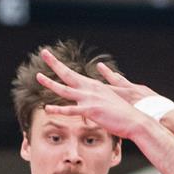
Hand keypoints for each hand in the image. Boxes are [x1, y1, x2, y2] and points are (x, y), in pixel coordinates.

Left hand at [34, 48, 152, 139]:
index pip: (74, 75)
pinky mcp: (91, 111)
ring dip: (50, 83)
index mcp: (94, 86)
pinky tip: (47, 109)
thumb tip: (92, 103)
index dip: (62, 67)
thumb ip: (98, 101)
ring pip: (65, 90)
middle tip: (44, 52)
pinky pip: (71, 110)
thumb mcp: (109, 103)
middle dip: (55, 63)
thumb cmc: (123, 114)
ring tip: (38, 76)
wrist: (135, 120)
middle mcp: (90, 89)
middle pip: (68, 74)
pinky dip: (58, 110)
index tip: (53, 59)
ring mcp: (90, 99)